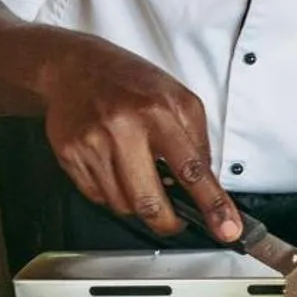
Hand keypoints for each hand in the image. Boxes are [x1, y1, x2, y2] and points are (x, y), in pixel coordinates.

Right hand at [40, 39, 241, 240]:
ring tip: (141, 178)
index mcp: (157, 112)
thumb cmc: (130, 83)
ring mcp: (92, 143)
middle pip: (150, 201)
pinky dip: (114, 194)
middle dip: (168, 222)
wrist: (74, 67)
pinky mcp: (70, 155)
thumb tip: (207, 183)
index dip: (212, 204)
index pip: (192, 169)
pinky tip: (116, 170)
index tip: (226, 228)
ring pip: (122, 205)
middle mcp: (123, 128)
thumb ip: (197, 140)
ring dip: (139, 205)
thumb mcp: (177, 98)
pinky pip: (98, 197)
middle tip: (176, 220)